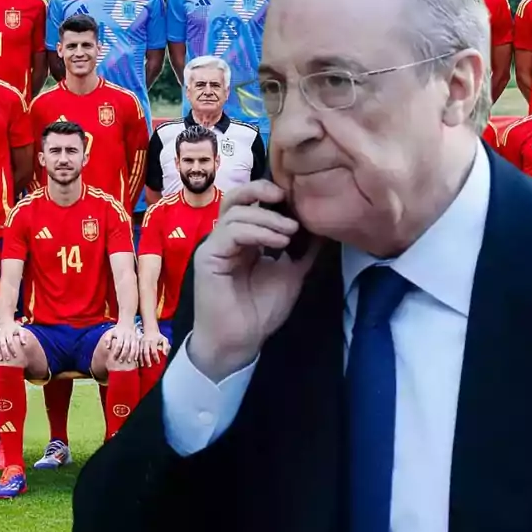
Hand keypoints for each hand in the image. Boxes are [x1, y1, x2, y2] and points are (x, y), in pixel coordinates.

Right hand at [0, 324, 29, 361]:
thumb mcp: (20, 329)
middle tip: (7, 359)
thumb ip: (23, 336)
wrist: (6, 322)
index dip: (12, 349)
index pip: (10, 342)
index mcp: (9, 332)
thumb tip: (24, 344)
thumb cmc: (15, 328)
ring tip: (0, 360)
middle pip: (2, 344)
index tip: (15, 356)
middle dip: (5, 352)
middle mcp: (2, 335)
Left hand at [105, 322, 139, 362]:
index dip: (116, 352)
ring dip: (131, 355)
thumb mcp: (110, 333)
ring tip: (128, 361)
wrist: (126, 324)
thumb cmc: (116, 331)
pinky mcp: (138, 339)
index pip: (118, 344)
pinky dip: (137, 353)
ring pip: (134, 347)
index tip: (113, 358)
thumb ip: (107, 339)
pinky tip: (135, 359)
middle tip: (120, 361)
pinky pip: (138, 347)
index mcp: (121, 335)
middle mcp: (128, 336)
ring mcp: (134, 338)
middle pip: (126, 347)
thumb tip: (108, 347)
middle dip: (123, 355)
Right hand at [140, 329, 170, 366]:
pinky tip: (137, 361)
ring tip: (142, 365)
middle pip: (146, 352)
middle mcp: (146, 342)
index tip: (158, 362)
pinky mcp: (138, 343)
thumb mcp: (164, 339)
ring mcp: (141, 342)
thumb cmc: (158, 337)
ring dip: (141, 359)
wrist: (150, 330)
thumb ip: (166, 346)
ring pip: (140, 352)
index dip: (156, 357)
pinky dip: (137, 356)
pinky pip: (136, 351)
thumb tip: (165, 354)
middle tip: (149, 366)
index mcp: (153, 341)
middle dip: (147, 360)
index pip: (154, 351)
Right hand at [187, 180, 320, 381]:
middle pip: (236, 197)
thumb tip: (323, 227)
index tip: (297, 199)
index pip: (251, 202)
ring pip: (236, 212)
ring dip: (267, 217)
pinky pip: (231, 232)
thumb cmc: (261, 310)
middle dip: (262, 190)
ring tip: (290, 232)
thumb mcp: (291, 273)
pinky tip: (278, 242)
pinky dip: (257, 231)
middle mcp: (227, 237)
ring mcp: (215, 245)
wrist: (241, 341)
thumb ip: (304, 250)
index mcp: (244, 238)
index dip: (270, 193)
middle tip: (287, 198)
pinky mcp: (208, 256)